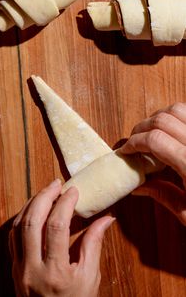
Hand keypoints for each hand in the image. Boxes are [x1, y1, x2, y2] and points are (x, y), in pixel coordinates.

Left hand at [9, 179, 114, 296]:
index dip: (64, 203)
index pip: (56, 227)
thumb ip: (94, 245)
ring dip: (31, 204)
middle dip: (44, 196)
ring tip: (46, 191)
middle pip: (32, 221)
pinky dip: (22, 218)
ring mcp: (19, 269)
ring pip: (18, 226)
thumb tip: (106, 218)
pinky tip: (34, 209)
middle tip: (57, 184)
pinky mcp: (14, 268)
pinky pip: (13, 236)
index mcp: (56, 273)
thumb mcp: (90, 278)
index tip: (73, 190)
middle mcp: (32, 269)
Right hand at [120, 102, 185, 224]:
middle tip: (135, 141)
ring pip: (179, 109)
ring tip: (152, 133)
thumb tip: (138, 187)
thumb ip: (164, 195)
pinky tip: (174, 131)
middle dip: (142, 127)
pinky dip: (178, 116)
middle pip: (164, 119)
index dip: (134, 142)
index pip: (155, 140)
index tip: (126, 151)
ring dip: (160, 117)